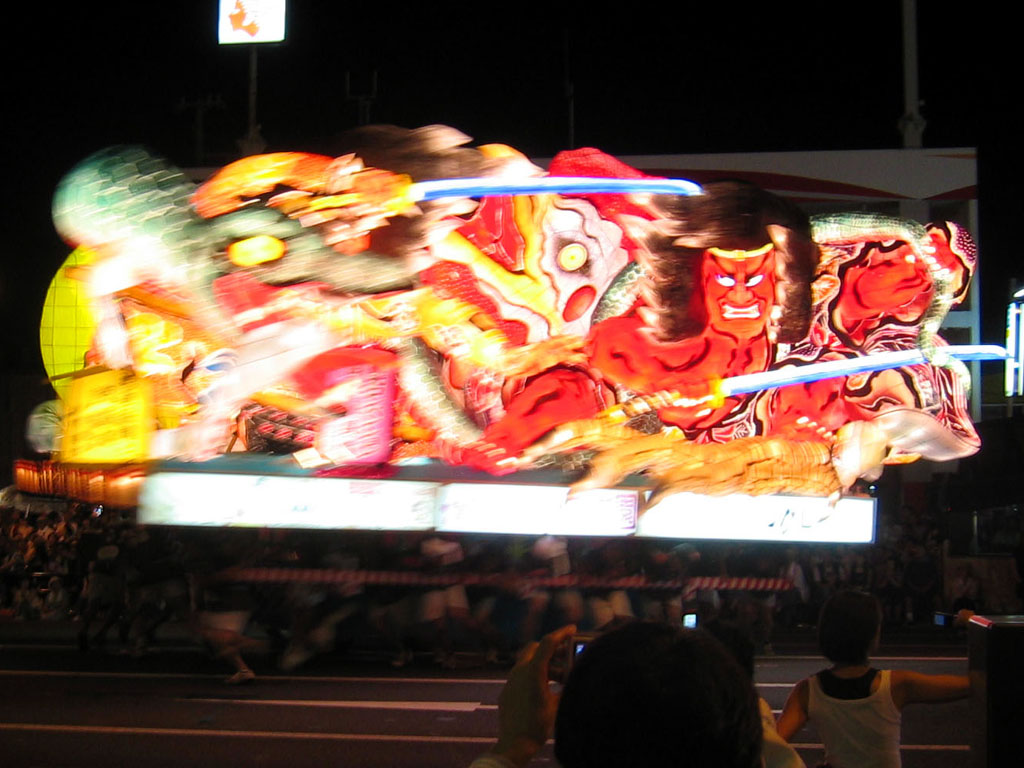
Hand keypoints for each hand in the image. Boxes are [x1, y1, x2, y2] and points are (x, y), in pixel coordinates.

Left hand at [493, 624, 576, 766]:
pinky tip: (546, 687)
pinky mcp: (508, 689)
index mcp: (533, 670)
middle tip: (566, 655)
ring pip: (529, 661)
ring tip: (561, 677)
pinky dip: (536, 673)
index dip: (561, 633)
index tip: (572, 628)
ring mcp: (511, 679)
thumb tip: (573, 678)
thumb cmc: (537, 723)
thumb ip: (564, 687)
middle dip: (551, 648)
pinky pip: (522, 674)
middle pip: (535, 648)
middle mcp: (520, 670)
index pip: (548, 643)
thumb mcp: (557, 704)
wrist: (515, 743)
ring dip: (545, 663)